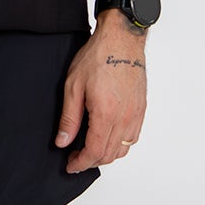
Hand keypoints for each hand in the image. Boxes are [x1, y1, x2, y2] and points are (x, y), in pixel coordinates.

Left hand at [55, 15, 146, 171]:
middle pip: (109, 154)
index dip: (80, 163)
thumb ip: (69, 118)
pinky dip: (120, 144)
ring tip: (90, 149)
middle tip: (76, 157)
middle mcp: (125, 117)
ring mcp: (136, 114)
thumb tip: (63, 142)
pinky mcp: (141, 109)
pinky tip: (107, 137)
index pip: (94, 152)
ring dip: (106, 155)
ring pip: (123, 149)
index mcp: (106, 113)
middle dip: (91, 161)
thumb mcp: (73, 86)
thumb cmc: (98, 57)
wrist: (121, 39)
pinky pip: (133, 137)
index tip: (70, 165)